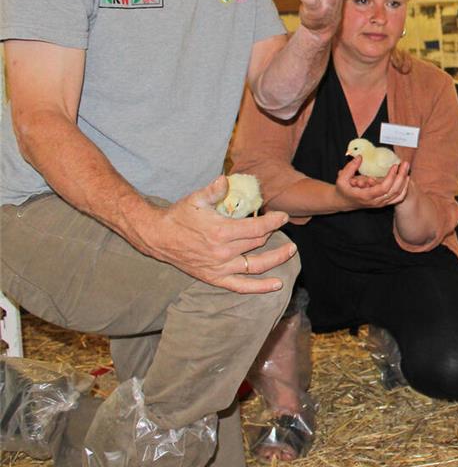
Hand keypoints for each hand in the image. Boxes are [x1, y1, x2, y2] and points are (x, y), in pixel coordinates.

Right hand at [136, 176, 294, 293]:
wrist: (158, 237)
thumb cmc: (179, 216)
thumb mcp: (196, 199)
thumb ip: (213, 190)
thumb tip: (225, 179)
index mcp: (221, 231)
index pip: (257, 228)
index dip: (274, 222)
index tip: (283, 217)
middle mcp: (222, 252)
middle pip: (258, 243)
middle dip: (273, 234)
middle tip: (282, 227)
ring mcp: (220, 267)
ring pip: (256, 266)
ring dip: (276, 259)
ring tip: (291, 251)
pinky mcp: (215, 278)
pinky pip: (241, 286)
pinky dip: (260, 287)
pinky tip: (277, 285)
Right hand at [336, 155, 410, 207]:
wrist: (344, 202)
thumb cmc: (343, 189)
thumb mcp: (341, 178)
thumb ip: (350, 168)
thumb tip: (360, 157)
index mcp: (366, 196)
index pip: (383, 188)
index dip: (391, 177)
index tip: (394, 166)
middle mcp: (375, 202)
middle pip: (394, 191)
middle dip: (401, 176)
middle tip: (405, 164)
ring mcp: (380, 203)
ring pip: (398, 195)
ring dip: (404, 182)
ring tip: (407, 169)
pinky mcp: (384, 203)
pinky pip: (398, 198)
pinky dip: (404, 189)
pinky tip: (407, 179)